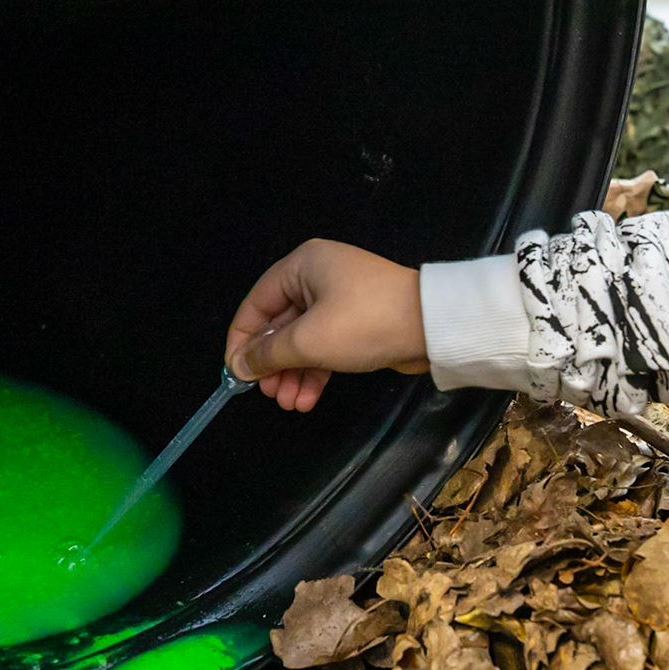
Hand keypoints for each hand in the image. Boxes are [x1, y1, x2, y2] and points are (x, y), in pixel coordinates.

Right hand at [224, 239, 428, 411]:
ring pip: (303, 340)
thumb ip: (268, 354)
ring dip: (293, 373)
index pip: (256, 303)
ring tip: (289, 403)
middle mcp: (318, 277)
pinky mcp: (358, 323)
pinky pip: (325, 347)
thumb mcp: (309, 341)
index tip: (236, 373)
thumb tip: (238, 365)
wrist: (432, 328)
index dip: (241, 340)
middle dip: (272, 363)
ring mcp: (339, 301)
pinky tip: (306, 399)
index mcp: (302, 266)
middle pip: (279, 324)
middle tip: (268, 394)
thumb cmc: (364, 323)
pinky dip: (314, 371)